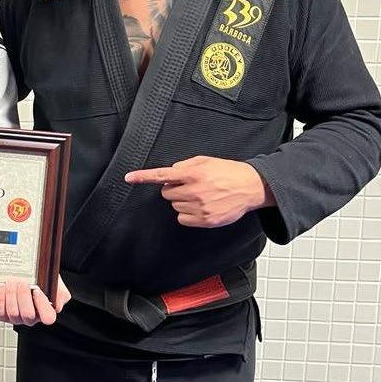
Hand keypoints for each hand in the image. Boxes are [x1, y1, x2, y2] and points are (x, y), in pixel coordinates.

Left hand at [0, 276, 70, 326]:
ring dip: (11, 295)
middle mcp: (32, 317)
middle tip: (22, 283)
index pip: (48, 317)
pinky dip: (1, 299)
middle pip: (28, 315)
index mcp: (46, 311)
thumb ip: (61, 293)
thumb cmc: (40, 278)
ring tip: (12, 282)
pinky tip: (3, 288)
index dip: (42, 305)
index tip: (38, 291)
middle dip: (24, 297)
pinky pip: (0, 312)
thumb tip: (57, 304)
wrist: (24, 273)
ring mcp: (17, 317)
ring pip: (13, 313)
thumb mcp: (55, 281)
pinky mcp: (3, 315)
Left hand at [125, 156, 274, 227]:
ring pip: (175, 206)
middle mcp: (194, 191)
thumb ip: (185, 165)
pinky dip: (188, 214)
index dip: (144, 177)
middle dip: (174, 189)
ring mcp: (199, 207)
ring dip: (182, 201)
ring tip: (201, 195)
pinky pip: (183, 219)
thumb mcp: (206, 161)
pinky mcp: (205, 220)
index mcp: (193, 174)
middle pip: (166, 194)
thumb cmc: (228, 172)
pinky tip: (202, 206)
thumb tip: (171, 173)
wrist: (250, 187)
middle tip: (190, 186)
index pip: (162, 176)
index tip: (129, 178)